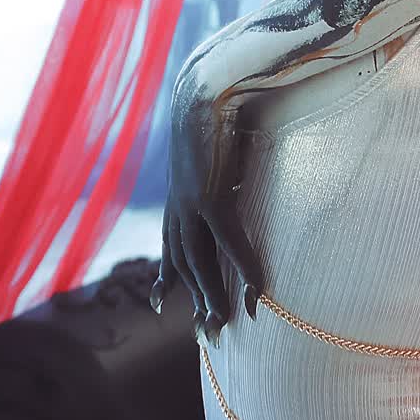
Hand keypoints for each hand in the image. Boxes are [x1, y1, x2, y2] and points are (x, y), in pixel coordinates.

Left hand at [150, 69, 264, 335]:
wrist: (207, 83)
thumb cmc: (219, 105)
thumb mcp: (219, 143)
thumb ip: (226, 162)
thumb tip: (243, 162)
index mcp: (180, 192)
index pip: (171, 244)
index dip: (169, 276)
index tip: (162, 305)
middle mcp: (180, 204)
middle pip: (185, 263)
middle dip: (196, 299)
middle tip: (207, 336)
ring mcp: (192, 202)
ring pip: (202, 263)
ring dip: (216, 296)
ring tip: (228, 324)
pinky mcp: (210, 196)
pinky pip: (229, 242)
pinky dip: (244, 268)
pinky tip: (258, 291)